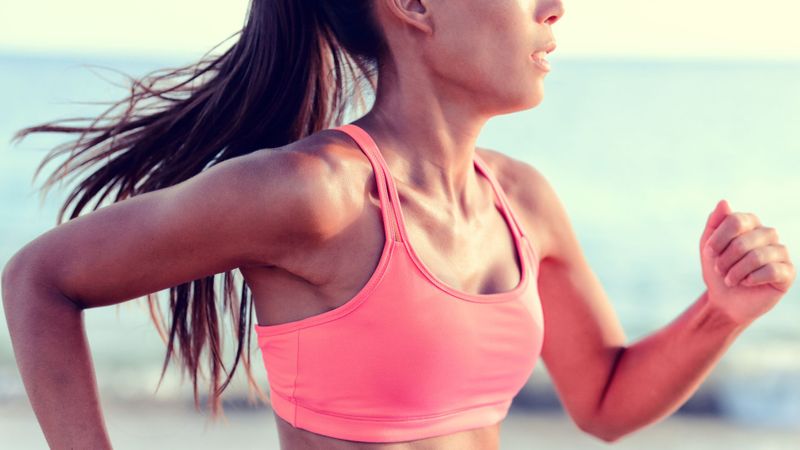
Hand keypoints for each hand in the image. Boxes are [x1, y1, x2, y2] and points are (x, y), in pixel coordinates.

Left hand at [699, 199, 794, 325]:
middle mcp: (768, 234)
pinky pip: (771, 270)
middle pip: (743, 240)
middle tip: (719, 270)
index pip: (735, 220)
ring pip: (757, 256)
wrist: (725, 301)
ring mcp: (780, 252)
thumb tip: (724, 202)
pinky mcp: (788, 272)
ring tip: (730, 279)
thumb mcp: (708, 246)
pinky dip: (752, 279)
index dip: (719, 238)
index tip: (709, 252)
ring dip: (736, 271)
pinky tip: (747, 283)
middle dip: (725, 259)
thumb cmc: (717, 270)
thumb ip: (714, 223)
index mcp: (750, 223)